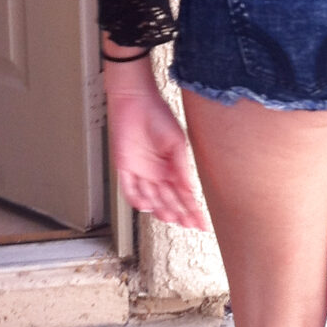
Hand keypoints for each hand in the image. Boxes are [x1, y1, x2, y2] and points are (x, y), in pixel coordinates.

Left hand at [103, 55, 208, 230]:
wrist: (135, 100)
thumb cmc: (158, 116)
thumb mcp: (176, 143)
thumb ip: (181, 167)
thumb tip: (190, 189)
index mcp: (173, 167)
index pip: (185, 194)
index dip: (193, 210)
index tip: (202, 224)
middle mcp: (158, 172)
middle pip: (169, 200)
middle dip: (180, 214)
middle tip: (188, 225)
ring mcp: (142, 172)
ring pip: (152, 198)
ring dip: (160, 209)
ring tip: (170, 217)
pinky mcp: (124, 167)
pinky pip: (129, 188)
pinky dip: (136, 198)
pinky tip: (145, 206)